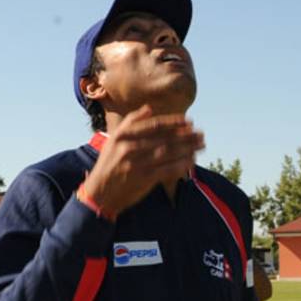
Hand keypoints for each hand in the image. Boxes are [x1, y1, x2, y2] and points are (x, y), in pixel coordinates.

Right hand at [81, 105, 204, 216]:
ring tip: (201, 145)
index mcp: (123, 135)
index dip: (173, 123)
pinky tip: (191, 161)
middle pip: (164, 139)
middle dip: (186, 135)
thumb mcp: (113, 139)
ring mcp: (137, 163)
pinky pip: (167, 169)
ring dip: (188, 148)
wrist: (100, 193)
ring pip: (168, 153)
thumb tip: (149, 108)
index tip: (189, 121)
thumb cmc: (109, 164)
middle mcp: (129, 148)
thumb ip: (130, 122)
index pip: (153, 126)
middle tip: (201, 133)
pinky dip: (181, 164)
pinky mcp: (143, 179)